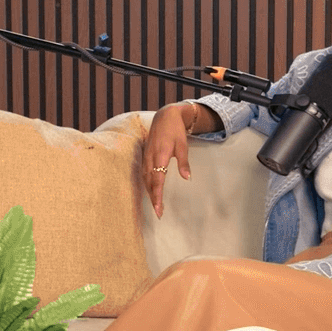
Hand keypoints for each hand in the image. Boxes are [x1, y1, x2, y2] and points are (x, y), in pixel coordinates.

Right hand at [142, 104, 199, 218]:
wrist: (164, 116)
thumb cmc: (175, 131)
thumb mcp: (183, 146)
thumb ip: (183, 162)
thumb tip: (187, 178)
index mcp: (160, 155)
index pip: (158, 180)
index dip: (158, 195)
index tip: (159, 208)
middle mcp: (150, 157)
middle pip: (150, 183)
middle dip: (154, 199)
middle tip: (158, 213)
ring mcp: (146, 156)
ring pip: (145, 179)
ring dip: (150, 193)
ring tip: (156, 205)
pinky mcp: (145, 155)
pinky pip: (144, 173)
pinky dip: (147, 184)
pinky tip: (151, 190)